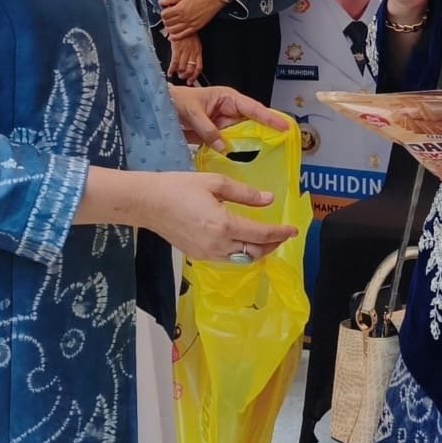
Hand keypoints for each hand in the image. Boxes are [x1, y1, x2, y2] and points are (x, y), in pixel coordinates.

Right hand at [142, 171, 297, 261]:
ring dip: (257, 251)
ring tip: (267, 239)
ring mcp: (206, 253)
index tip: (293, 230)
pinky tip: (244, 242)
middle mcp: (217, 245)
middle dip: (272, 245)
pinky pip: (227, 259)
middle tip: (282, 235)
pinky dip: (241, 254)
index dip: (280, 233)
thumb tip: (269, 200)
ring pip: (241, 260)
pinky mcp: (198, 256)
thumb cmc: (179, 187)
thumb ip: (245, 194)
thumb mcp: (215, 182)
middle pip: (254, 252)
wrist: (148, 202)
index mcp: (223, 225)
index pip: (260, 234)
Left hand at [160, 0, 224, 39]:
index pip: (164, 14)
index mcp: (180, 8)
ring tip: (170, 25)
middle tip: (168, 18)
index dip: (163, 13)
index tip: (165, 11)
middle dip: (165, 21)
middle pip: (167, 23)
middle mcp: (183, 17)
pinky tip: (172, 36)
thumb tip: (161, 2)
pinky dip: (175, 37)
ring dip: (169, 29)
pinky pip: (182, 35)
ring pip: (173, 30)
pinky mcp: (194, 28)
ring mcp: (189, 24)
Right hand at [167, 31, 202, 82]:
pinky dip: (172, 69)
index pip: (199, 67)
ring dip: (179, 74)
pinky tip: (170, 72)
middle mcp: (192, 53)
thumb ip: (194, 53)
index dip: (195, 76)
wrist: (182, 23)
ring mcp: (184, 51)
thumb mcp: (195, 43)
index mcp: (198, 51)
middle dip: (186, 76)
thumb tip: (190, 64)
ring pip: (183, 68)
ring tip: (176, 74)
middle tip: (183, 78)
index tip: (191, 81)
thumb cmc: (188, 33)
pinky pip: (175, 63)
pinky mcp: (176, 49)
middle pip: (190, 69)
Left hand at [172, 83, 291, 151]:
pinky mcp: (216, 135)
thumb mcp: (193, 112)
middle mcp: (230, 111)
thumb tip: (224, 148)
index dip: (270, 118)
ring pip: (242, 136)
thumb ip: (208, 130)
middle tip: (281, 145)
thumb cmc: (177, 101)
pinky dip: (234, 153)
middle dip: (265, 134)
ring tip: (265, 157)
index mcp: (228, 99)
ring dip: (249, 146)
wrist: (161, 107)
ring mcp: (224, 124)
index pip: (253, 108)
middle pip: (252, 124)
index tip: (284, 127)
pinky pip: (229, 144)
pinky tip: (242, 162)